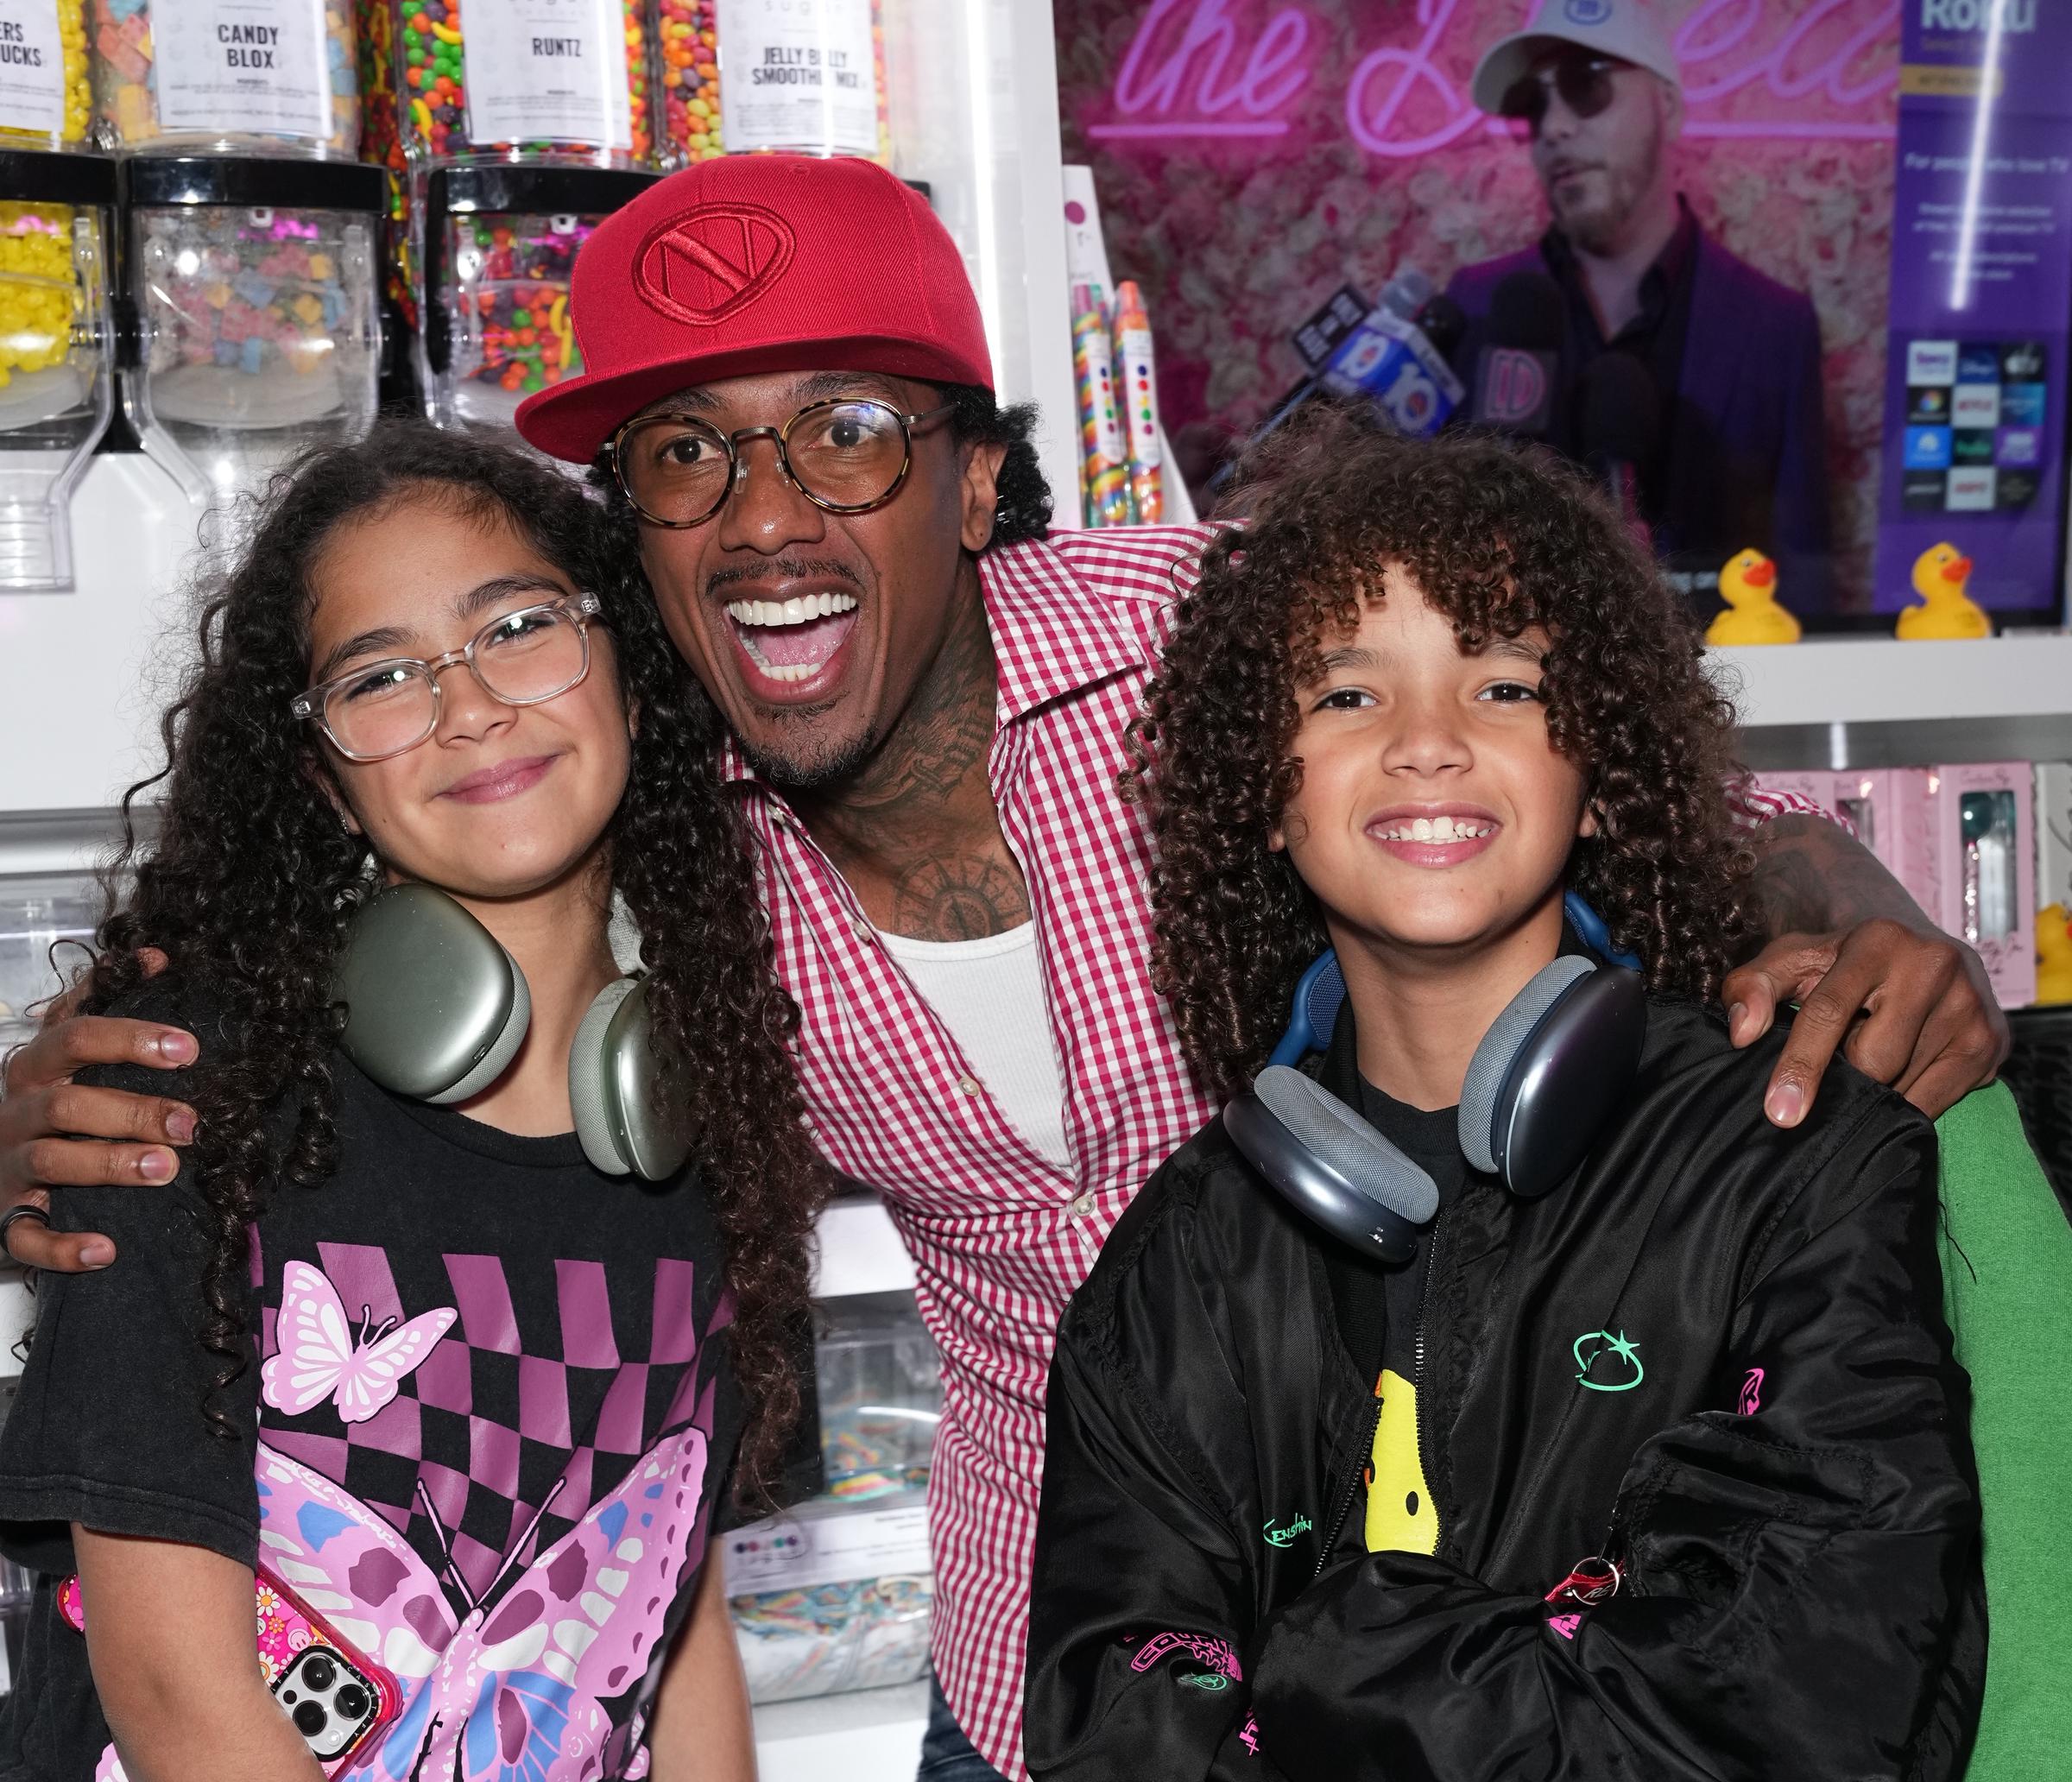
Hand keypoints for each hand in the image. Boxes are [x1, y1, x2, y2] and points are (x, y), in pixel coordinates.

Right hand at [0, 950, 196, 1270]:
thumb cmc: (47, 1098)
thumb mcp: (68, 1044)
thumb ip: (104, 997)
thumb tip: (155, 954)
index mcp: (37, 1065)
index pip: (77, 1036)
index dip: (132, 1038)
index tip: (190, 1048)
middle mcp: (18, 1111)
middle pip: (69, 1104)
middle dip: (133, 1111)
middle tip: (192, 1122)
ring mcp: (9, 1165)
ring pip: (53, 1162)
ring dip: (110, 1164)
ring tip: (166, 1168)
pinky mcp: (6, 1217)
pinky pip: (26, 1236)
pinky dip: (63, 1246)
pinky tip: (106, 1249)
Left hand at [1724, 918, 2008, 1126]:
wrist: (1922, 954)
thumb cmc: (1843, 965)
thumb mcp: (1792, 962)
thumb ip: (1752, 986)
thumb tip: (1741, 1033)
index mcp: (1877, 940)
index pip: (1829, 1011)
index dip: (1801, 1065)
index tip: (1779, 1112)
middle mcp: (1932, 965)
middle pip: (1871, 1060)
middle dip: (1845, 1074)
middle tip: (1841, 1059)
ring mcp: (1969, 1005)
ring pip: (1903, 1087)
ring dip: (1875, 1090)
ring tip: (1873, 1059)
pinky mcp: (1991, 1043)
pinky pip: (1935, 1102)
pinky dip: (1905, 1102)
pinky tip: (1899, 1075)